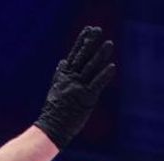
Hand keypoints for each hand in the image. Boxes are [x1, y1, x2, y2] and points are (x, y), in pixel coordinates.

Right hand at [34, 26, 115, 148]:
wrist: (51, 128)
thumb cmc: (54, 113)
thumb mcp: (55, 90)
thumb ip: (60, 76)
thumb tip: (62, 63)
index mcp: (63, 77)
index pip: (73, 55)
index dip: (80, 42)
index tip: (87, 30)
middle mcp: (70, 80)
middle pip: (81, 57)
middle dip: (90, 42)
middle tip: (98, 30)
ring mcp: (77, 88)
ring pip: (90, 67)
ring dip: (100, 55)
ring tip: (109, 43)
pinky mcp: (85, 99)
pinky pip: (96, 84)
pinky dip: (104, 75)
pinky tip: (112, 66)